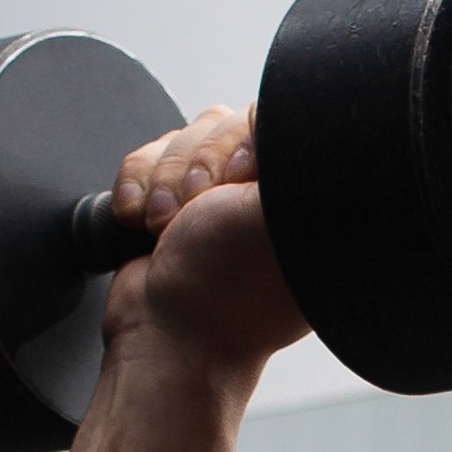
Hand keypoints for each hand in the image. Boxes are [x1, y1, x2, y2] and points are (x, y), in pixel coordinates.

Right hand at [98, 103, 302, 375]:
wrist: (166, 334)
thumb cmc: (227, 290)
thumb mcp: (276, 216)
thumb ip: (301, 162)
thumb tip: (313, 123)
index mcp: (305, 193)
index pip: (274, 117)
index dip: (244, 142)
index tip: (237, 182)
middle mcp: (267, 190)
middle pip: (222, 121)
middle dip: (196, 166)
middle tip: (198, 214)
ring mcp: (219, 194)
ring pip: (182, 136)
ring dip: (163, 181)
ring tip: (166, 228)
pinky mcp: (175, 199)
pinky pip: (148, 156)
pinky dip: (137, 187)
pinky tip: (143, 225)